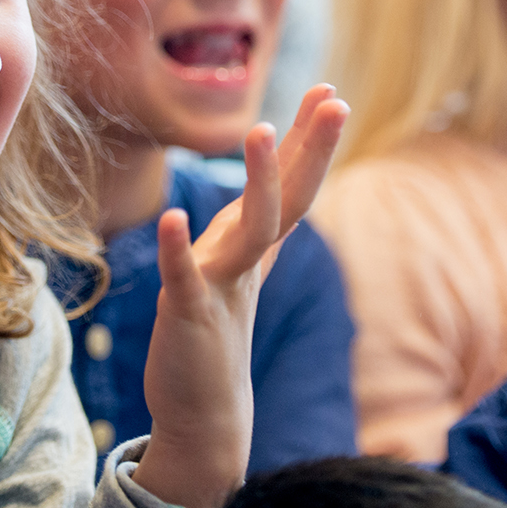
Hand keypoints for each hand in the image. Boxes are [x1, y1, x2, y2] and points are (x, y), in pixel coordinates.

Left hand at [131, 85, 347, 507]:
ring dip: (259, 181)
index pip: (293, 185)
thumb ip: (257, 228)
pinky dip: (177, 247)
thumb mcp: (239, 270)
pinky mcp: (187, 314)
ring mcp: (220, 287)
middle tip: (336, 100)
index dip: (311, 140)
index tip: (330, 91)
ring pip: (249, 230)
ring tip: (258, 129)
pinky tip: (170, 216)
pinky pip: (182, 276)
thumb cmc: (216, 335)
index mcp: (255, 246)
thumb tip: (279, 190)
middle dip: (311, 148)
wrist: (203, 415)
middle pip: (289, 198)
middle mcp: (246, 261)